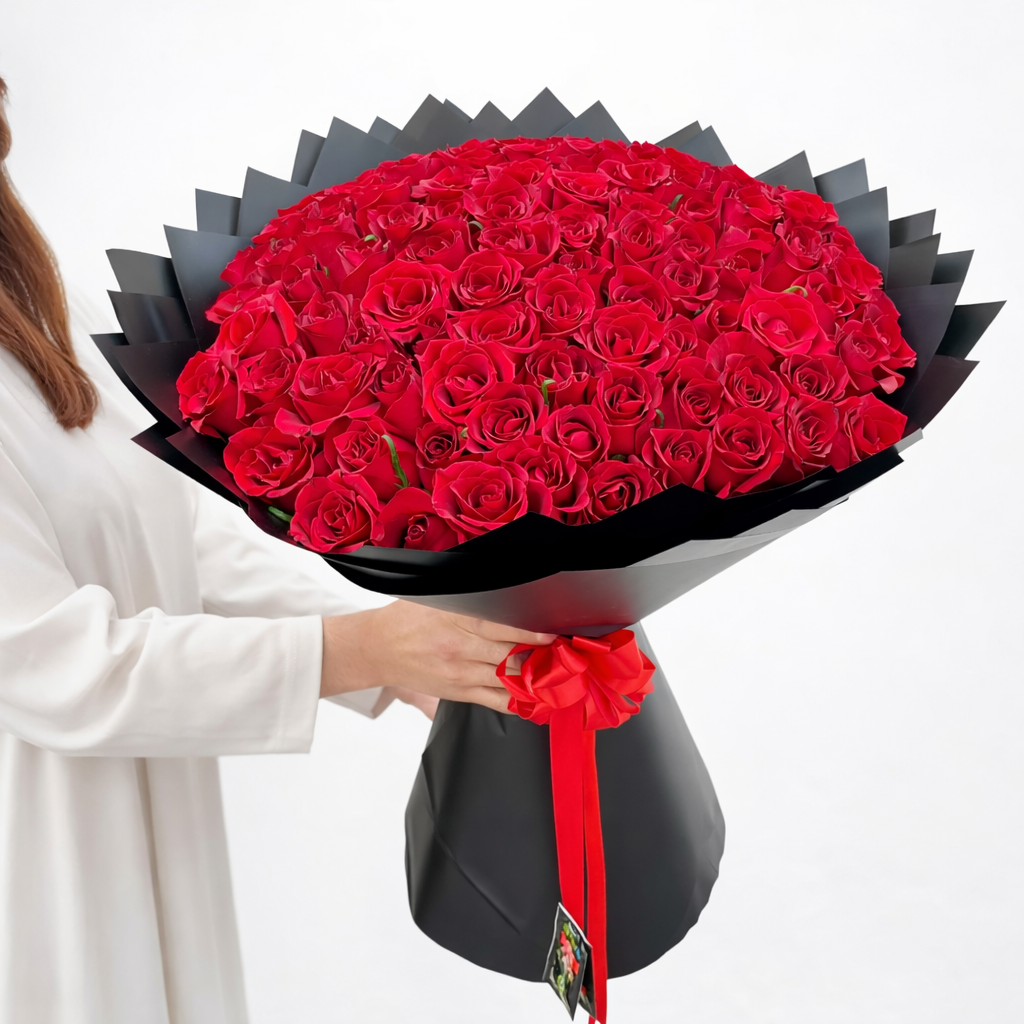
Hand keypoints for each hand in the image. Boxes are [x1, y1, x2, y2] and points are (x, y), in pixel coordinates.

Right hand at [321, 601, 556, 713]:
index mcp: (455, 622)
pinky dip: (520, 702)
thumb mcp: (435, 597)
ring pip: (507, 681)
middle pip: (509, 657)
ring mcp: (460, 675)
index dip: (529, 634)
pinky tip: (540, 699)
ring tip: (562, 674)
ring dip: (536, 679)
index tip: (553, 634)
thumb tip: (501, 583)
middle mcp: (460, 650)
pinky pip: (496, 701)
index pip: (500, 629)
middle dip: (541, 658)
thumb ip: (468, 594)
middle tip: (568, 655)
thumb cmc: (406, 618)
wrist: (376, 649)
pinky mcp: (459, 693)